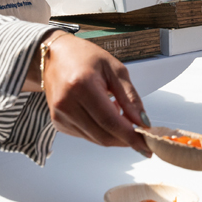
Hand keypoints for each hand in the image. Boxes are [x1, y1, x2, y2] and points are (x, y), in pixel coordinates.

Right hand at [42, 34, 151, 155]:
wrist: (54, 56)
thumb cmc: (85, 57)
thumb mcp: (115, 69)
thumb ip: (130, 97)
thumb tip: (143, 122)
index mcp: (82, 86)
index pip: (110, 121)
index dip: (130, 136)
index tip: (147, 144)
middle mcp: (67, 104)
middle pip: (103, 135)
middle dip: (125, 139)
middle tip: (142, 136)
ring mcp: (60, 116)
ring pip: (96, 138)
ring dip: (114, 134)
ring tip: (120, 112)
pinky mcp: (58, 123)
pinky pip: (87, 135)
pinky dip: (101, 130)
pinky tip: (104, 112)